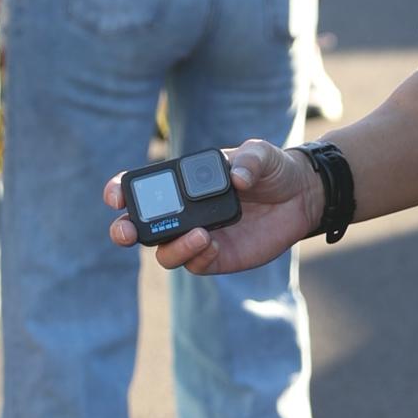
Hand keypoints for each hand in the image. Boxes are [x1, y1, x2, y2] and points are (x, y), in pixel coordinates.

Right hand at [103, 138, 316, 273]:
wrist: (301, 196)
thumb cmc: (272, 169)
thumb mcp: (261, 154)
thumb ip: (249, 160)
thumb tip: (237, 178)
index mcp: (181, 183)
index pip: (140, 189)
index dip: (119, 191)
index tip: (116, 196)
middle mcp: (182, 212)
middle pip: (138, 227)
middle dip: (124, 231)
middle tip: (126, 232)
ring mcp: (197, 237)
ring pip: (165, 252)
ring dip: (172, 246)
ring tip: (199, 234)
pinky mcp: (217, 257)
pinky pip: (195, 264)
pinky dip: (197, 256)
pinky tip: (213, 243)